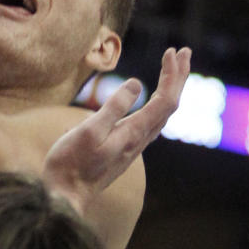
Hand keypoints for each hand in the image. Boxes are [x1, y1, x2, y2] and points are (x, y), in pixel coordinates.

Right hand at [42, 47, 190, 214]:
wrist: (64, 197)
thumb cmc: (71, 164)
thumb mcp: (89, 131)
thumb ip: (113, 107)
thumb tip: (136, 83)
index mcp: (134, 132)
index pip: (165, 99)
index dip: (172, 75)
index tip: (172, 52)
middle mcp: (139, 140)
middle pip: (170, 105)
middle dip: (178, 77)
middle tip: (184, 52)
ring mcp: (133, 146)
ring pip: (162, 114)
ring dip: (170, 89)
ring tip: (173, 70)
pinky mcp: (124, 150)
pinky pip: (151, 122)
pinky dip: (157, 103)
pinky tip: (151, 101)